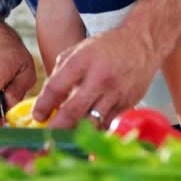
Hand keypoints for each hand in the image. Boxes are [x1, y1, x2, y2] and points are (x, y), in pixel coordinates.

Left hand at [33, 27, 160, 128]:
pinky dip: (94, 129)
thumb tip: (46, 100)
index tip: (37, 115)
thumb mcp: (77, 51)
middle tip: (47, 135)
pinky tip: (85, 130)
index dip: (43, 105)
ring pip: (91, 123)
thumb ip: (60, 74)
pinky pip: (106, 123)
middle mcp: (100, 78)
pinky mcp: (127, 104)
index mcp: (83, 60)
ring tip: (64, 137)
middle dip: (56, 127)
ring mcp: (116, 93)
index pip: (57, 87)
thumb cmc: (105, 47)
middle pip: (73, 110)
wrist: (142, 43)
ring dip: (76, 132)